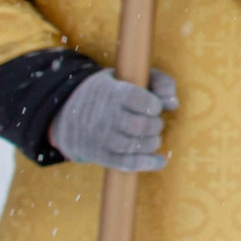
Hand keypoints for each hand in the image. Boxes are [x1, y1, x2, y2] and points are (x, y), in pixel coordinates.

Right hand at [48, 68, 179, 170]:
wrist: (66, 113)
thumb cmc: (109, 92)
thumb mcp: (128, 77)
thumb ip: (158, 81)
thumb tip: (174, 103)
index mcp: (110, 92)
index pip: (136, 99)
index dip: (154, 104)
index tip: (155, 106)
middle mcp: (103, 116)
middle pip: (138, 125)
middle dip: (155, 125)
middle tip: (154, 123)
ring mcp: (100, 138)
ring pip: (132, 146)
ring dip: (152, 143)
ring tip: (153, 137)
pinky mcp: (99, 155)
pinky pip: (124, 163)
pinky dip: (146, 163)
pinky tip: (160, 161)